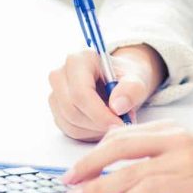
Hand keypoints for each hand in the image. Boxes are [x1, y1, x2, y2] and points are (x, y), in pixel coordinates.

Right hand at [48, 45, 167, 141]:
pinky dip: (89, 133)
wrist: (120, 81)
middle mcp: (61, 73)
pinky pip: (68, 130)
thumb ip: (132, 89)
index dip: (99, 113)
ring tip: (114, 121)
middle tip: (120, 124)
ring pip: (70, 123)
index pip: (80, 93)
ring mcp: (56, 92)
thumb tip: (117, 106)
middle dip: (98, 123)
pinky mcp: (57, 109)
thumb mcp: (137, 80)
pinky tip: (103, 124)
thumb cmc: (126, 78)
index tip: (120, 123)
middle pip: (72, 110)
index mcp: (79, 60)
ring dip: (94, 130)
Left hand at [60, 120, 192, 192]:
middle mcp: (172, 137)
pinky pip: (147, 188)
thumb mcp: (188, 154)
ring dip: (98, 187)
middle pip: (117, 146)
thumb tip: (126, 176)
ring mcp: (180, 156)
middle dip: (87, 164)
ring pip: (126, 169)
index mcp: (170, 129)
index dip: (95, 151)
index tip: (79, 168)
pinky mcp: (187, 178)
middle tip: (67, 181)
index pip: (122, 134)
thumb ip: (160, 157)